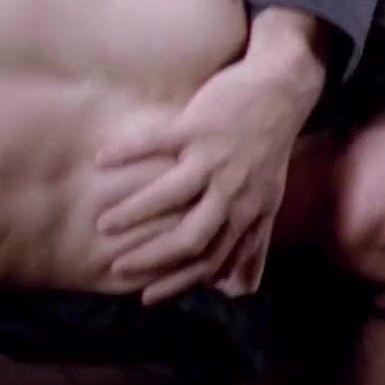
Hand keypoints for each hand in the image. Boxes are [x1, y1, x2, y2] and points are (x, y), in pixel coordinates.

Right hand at [96, 9, 325, 304]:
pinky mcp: (200, 125)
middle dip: (153, 257)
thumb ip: (253, 242)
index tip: (146, 296)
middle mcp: (233, 189)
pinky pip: (157, 141)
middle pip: (192, 236)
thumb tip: (237, 289)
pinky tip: (100, 160)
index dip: (180, 280)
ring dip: (134, 211)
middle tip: (117, 266)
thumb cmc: (270, 148)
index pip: (213, 258)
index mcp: (248, 211)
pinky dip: (128, 151)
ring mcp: (216, 158)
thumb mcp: (270, 199)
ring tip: (102, 223)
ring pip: (171, 194)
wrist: (284, 89)